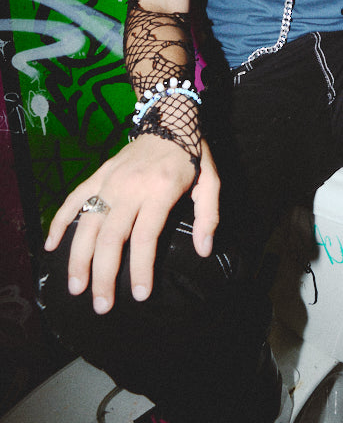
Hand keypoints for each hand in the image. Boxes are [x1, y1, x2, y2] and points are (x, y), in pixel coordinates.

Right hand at [43, 135, 219, 313]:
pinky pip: (74, 199)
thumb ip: (209, 216)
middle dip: (104, 275)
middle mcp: (129, 188)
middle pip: (111, 238)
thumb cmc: (192, 154)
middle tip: (101, 305)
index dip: (140, 268)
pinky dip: (59, 221)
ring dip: (78, 258)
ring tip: (76, 287)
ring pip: (87, 224)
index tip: (139, 294)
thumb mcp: (211, 181)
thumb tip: (204, 250)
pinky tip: (51, 245)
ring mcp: (109, 181)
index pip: (144, 237)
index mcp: (158, 191)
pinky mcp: (97, 175)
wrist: (168, 117)